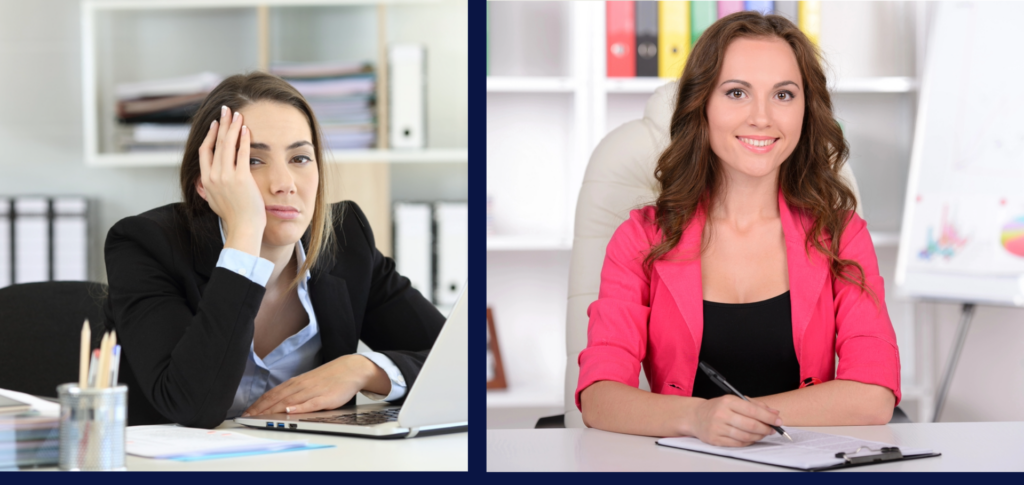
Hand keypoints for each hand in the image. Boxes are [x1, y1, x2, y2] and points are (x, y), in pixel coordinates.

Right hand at [197, 105, 265, 255]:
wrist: (243, 228)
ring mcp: (226, 177)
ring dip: (232, 127)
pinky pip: (242, 154)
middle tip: (227, 110)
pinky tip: (247, 130)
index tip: (215, 124)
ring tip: (237, 114)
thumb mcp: (215, 202)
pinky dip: (244, 140)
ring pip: (227, 145)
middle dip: (222, 124)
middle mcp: (213, 176)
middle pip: (216, 144)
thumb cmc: (234, 217)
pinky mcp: (241, 178)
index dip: (209, 136)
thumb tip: (205, 184)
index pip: (204, 152)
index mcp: (206, 181)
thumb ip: (210, 189)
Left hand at [241, 355, 386, 416]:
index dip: (258, 403)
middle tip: (248, 417)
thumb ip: (293, 392)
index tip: (246, 412)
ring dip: (273, 409)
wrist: (350, 369)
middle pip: (277, 398)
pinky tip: (290, 410)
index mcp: (296, 383)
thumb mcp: (308, 382)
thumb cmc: (329, 378)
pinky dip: (299, 407)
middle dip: (261, 409)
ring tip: (261, 416)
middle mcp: (301, 386)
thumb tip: (276, 402)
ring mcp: (312, 392)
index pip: (272, 394)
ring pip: (289, 401)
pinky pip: (310, 403)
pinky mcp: (325, 398)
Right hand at [686, 395, 782, 446]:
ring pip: (745, 436)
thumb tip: (774, 413)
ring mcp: (717, 428)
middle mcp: (721, 414)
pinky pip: (738, 443)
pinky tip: (752, 438)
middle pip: (750, 425)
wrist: (695, 416)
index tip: (778, 420)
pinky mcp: (715, 440)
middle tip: (773, 429)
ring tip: (763, 433)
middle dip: (766, 428)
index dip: (768, 417)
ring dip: (759, 436)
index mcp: (727, 401)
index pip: (752, 410)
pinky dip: (749, 441)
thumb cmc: (717, 408)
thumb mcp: (734, 400)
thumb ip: (755, 405)